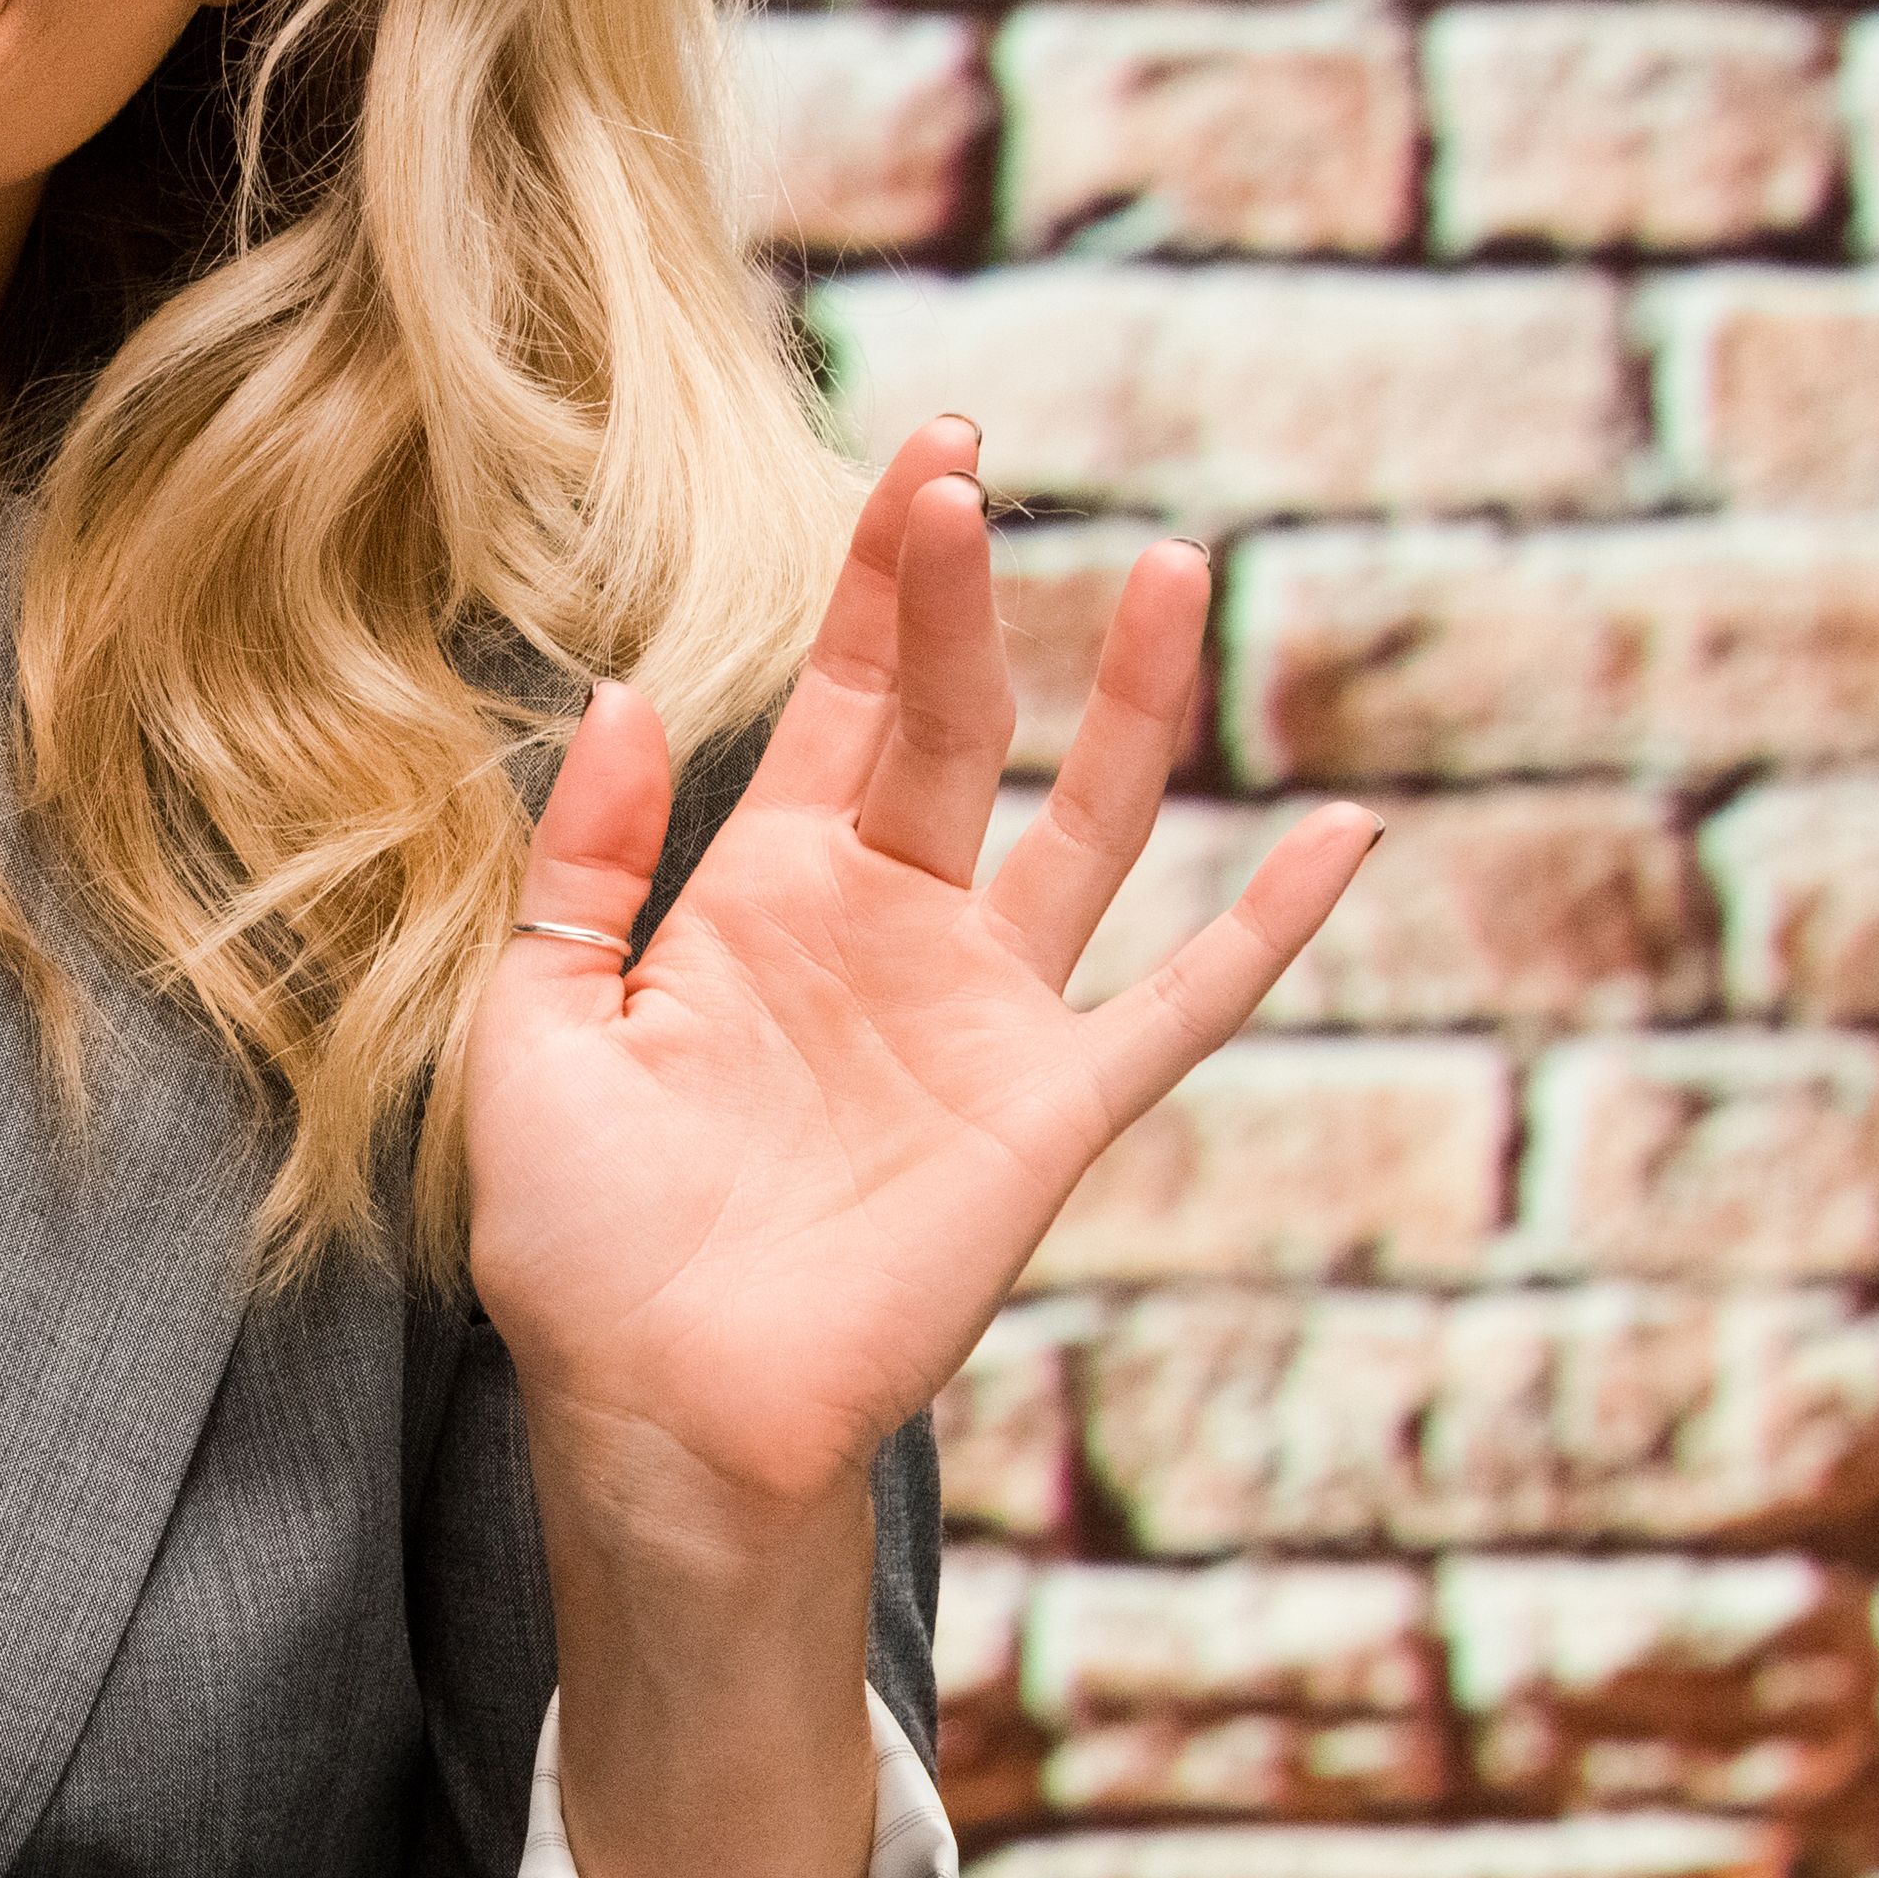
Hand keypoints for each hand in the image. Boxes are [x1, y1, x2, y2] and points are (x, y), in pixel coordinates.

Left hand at [459, 418, 1375, 1566]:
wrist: (659, 1418)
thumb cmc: (582, 1247)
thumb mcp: (533, 1025)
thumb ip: (578, 860)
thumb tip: (620, 691)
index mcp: (762, 898)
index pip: (843, 700)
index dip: (880, 582)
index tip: (923, 459)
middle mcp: (887, 931)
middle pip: (952, 723)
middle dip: (960, 596)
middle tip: (968, 468)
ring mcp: (981, 1014)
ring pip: (1087, 823)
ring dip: (1130, 703)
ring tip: (1165, 569)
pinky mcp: (1051, 1110)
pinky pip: (1186, 1005)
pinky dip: (1270, 924)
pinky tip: (1345, 832)